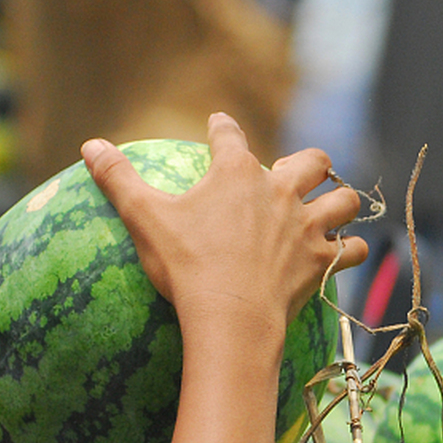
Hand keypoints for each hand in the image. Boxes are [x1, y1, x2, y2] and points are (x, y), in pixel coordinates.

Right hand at [81, 114, 368, 331]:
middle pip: (312, 162)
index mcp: (237, 172)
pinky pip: (353, 249)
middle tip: (299, 174)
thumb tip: (88, 145)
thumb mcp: (145, 218)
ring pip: (345, 200)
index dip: (222, 129)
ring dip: (341, 203)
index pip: (230, 136)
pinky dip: (352, 249)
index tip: (220, 125)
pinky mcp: (322, 261)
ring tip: (333, 210)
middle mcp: (280, 190)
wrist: (230, 316)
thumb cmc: (187, 265)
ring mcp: (307, 226)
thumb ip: (119, 179)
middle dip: (310, 165)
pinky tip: (345, 253)